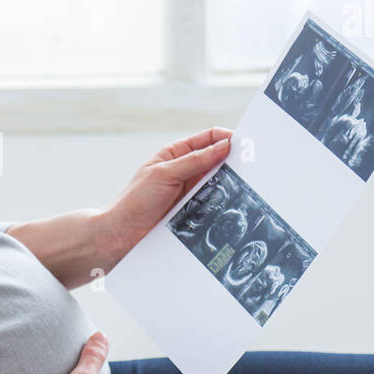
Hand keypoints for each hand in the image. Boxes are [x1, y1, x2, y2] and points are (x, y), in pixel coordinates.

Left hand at [94, 126, 232, 266]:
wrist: (121, 235)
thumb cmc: (135, 201)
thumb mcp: (164, 174)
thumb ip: (194, 160)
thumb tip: (224, 146)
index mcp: (175, 154)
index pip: (208, 139)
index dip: (226, 138)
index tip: (244, 144)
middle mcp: (185, 171)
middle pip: (217, 161)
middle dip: (234, 161)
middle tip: (252, 166)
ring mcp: (191, 192)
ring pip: (219, 183)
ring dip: (230, 184)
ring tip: (245, 184)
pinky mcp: (194, 212)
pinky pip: (215, 204)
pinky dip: (224, 202)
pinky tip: (233, 203)